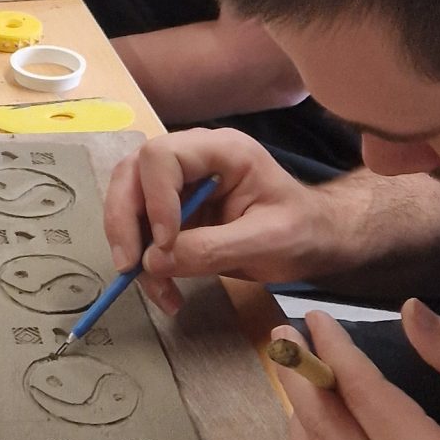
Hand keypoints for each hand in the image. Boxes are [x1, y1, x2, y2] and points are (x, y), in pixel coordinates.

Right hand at [103, 129, 331, 315]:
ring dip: (130, 246)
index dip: (154, 199)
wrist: (316, 240)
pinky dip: (145, 263)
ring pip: (127, 202)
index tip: (165, 243)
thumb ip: (212, 249)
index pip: (162, 157)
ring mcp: (179, 184)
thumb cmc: (303, 231)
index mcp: (221, 150)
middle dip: (124, 222)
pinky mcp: (173, 211)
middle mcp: (192, 158)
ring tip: (156, 288)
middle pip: (132, 174)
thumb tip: (153, 263)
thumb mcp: (267, 242)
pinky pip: (141, 231)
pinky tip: (164, 290)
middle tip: (129, 267)